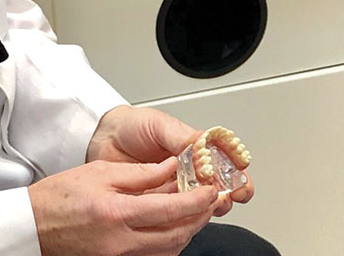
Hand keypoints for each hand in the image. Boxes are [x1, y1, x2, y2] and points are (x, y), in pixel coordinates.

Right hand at [29, 156, 217, 255]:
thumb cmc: (57, 198)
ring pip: (168, 250)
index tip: (211, 191)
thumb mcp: (100, 172)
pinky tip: (171, 227)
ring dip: (186, 231)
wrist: (29, 227)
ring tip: (194, 211)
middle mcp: (120, 242)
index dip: (197, 200)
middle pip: (176, 234)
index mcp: (117, 213)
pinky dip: (168, 243)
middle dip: (199, 217)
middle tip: (209, 200)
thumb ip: (141, 173)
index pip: (171, 209)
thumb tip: (172, 167)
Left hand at [86, 106, 255, 215]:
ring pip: (199, 205)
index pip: (224, 162)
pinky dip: (183, 218)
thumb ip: (181, 137)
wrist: (102, 139)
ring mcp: (173, 190)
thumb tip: (204, 146)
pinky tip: (186, 215)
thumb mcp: (159, 125)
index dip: (237, 170)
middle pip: (218, 188)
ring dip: (207, 208)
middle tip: (226, 195)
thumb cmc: (132, 126)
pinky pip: (174, 215)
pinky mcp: (156, 204)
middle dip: (228, 194)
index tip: (241, 175)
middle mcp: (188, 172)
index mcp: (195, 149)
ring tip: (207, 205)